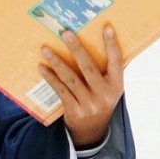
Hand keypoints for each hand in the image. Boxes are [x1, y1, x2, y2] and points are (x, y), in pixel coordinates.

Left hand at [38, 25, 123, 148]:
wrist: (92, 131)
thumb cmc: (101, 100)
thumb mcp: (111, 88)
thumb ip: (109, 70)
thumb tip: (107, 42)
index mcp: (116, 85)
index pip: (116, 61)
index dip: (112, 44)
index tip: (107, 27)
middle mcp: (104, 94)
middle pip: (89, 67)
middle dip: (76, 49)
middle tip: (65, 33)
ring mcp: (89, 104)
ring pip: (70, 79)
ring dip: (57, 62)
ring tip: (45, 49)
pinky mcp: (74, 110)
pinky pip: (61, 90)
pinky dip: (51, 78)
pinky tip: (42, 68)